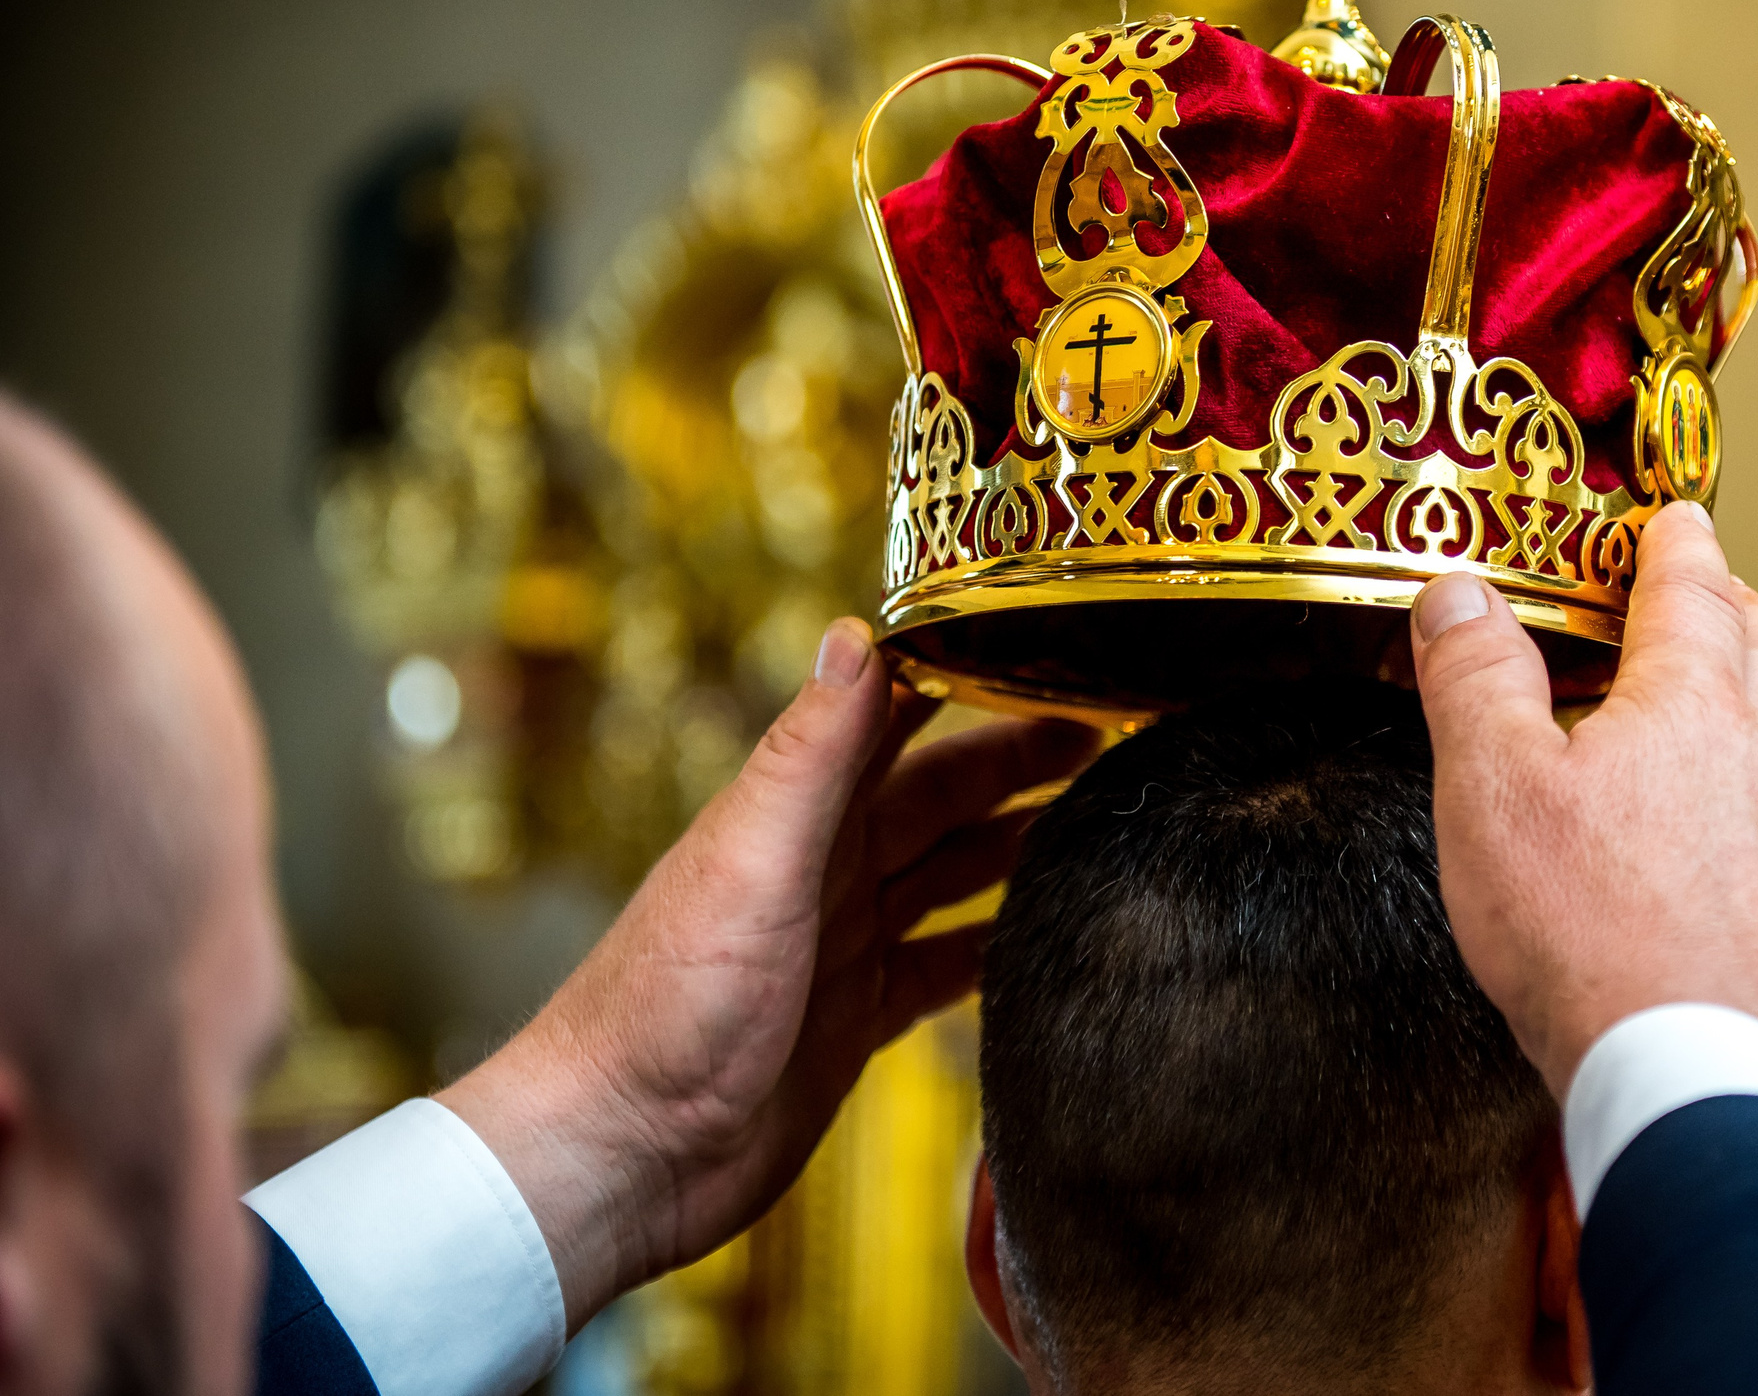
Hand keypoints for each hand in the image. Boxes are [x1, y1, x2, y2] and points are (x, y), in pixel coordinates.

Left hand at [437, 619, 1095, 1329]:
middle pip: (939, 797)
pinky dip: (993, 947)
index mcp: (795, 816)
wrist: (620, 1152)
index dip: (965, 680)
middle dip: (1017, 763)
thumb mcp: (753, 860)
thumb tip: (856, 630)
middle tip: (1110, 737)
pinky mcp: (854, 1022)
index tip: (1047, 648)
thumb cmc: (664, 1006)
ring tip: (1102, 822)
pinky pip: (943, 968)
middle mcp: (821, 871)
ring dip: (1016, 846)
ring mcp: (840, 946)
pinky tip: (1045, 939)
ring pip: (949, 876)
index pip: (893, 720)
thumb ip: (810, 754)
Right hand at [1409, 501, 1757, 1099]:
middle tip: (1715, 592)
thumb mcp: (1493, 791)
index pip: (1691, 594)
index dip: (1678, 547)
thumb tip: (1458, 595)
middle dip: (1740, 609)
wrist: (1700, 1078)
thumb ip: (1476, 682)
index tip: (1676, 519)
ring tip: (1743, 701)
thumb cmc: (1590, 936)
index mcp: (1693, 708)